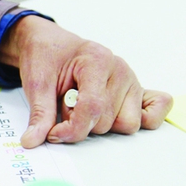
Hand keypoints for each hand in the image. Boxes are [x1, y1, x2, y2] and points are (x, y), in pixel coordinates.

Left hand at [0, 15, 172, 148]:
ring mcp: (131, 81)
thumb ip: (39, 114)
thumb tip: (32, 141)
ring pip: (127, 125)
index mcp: (96, 60)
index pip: (93, 107)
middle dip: (82, 124)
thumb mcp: (35, 82)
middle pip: (108, 121)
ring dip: (102, 124)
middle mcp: (119, 70)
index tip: (53, 133)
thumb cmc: (46, 57)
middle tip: (66, 105)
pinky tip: (114, 114)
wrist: (50, 43)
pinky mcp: (136, 91)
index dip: (72, 128)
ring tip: (83, 105)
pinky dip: (141, 120)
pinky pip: (154, 113)